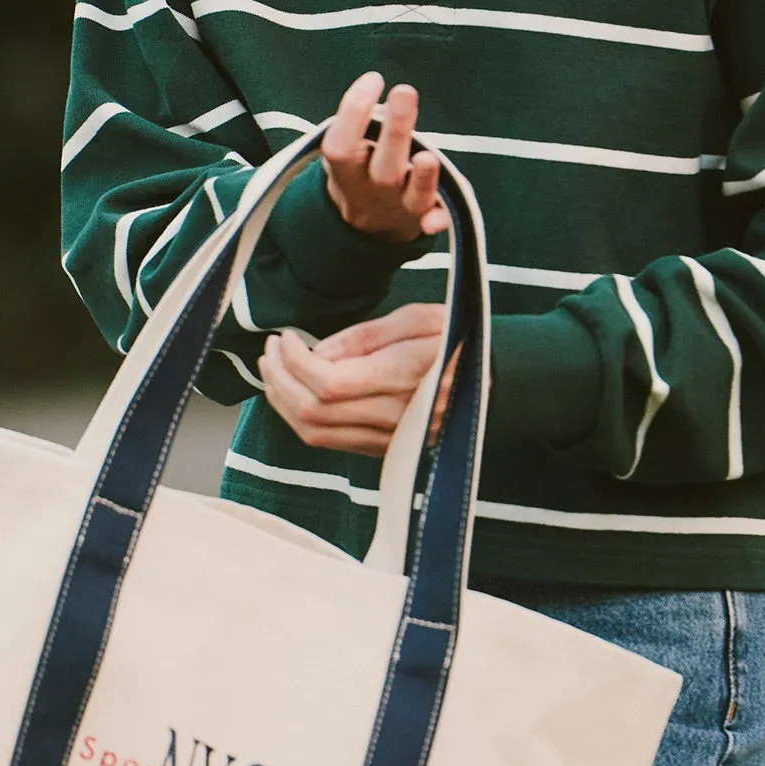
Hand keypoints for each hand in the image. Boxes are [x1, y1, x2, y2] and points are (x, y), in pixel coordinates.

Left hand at [258, 304, 459, 456]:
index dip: (294, 361)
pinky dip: (299, 416)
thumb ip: (365, 336)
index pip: (328, 382)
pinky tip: (291, 391)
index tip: (285, 336)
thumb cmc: (457, 340)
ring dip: (282, 401)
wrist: (495, 381)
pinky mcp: (381, 447)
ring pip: (313, 433)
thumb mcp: (419, 318)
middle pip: (312, 411)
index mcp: (402, 378)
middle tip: (269, 349)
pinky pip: (327, 440)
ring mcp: (386, 438)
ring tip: (272, 369)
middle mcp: (392, 416)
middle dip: (279, 378)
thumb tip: (317, 352)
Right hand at [319, 71, 446, 242]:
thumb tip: (393, 106)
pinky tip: (434, 221)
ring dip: (422, 178)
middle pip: (383, 168)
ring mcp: (399, 206)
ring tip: (428, 156)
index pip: (342, 143)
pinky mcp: (425, 215)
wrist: (367, 220)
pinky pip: (436, 219)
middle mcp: (372, 191)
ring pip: (413, 195)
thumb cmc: (362, 165)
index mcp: (346, 171)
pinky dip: (437, 220)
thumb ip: (367, 123)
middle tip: (405, 91)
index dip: (354, 112)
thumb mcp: (351, 145)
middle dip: (395, 130)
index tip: (374, 79)